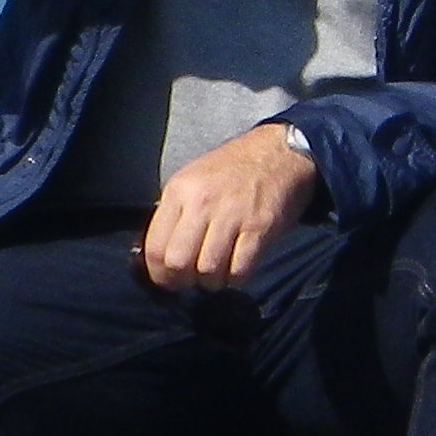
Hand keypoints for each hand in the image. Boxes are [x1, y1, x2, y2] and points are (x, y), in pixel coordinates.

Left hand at [141, 122, 319, 294]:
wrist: (280, 153)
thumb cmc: (232, 170)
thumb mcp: (192, 180)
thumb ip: (175, 214)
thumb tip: (161, 255)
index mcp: (179, 191)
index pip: (155, 247)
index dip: (159, 274)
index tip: (168, 280)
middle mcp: (202, 203)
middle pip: (178, 262)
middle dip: (182, 282)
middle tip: (191, 282)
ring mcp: (232, 215)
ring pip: (208, 270)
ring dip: (211, 282)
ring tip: (216, 276)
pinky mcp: (260, 227)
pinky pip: (240, 269)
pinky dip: (236, 279)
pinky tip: (237, 271)